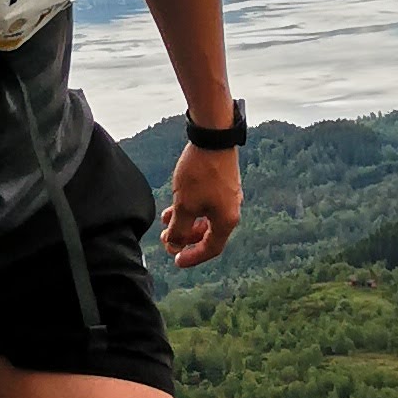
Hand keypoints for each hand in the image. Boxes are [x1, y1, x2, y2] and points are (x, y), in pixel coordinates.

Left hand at [160, 141, 241, 270]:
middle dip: (184, 238)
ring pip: (204, 218)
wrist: (213, 137)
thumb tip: (174, 246)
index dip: (193, 257)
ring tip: (165, 220)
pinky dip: (191, 209)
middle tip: (166, 238)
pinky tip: (174, 205)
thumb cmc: (200, 173)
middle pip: (207, 234)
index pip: (211, 248)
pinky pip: (206, 204)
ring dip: (185, 222)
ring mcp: (228, 196)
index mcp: (226, 220)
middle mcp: (231, 210)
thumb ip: (179, 230)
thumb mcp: (184, 205)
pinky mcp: (222, 184)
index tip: (176, 260)